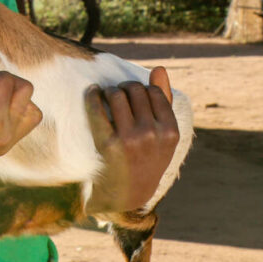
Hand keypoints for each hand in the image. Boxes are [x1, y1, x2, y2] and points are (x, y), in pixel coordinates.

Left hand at [85, 67, 180, 212]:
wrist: (127, 193)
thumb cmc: (147, 158)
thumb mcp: (164, 135)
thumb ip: (164, 101)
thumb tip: (160, 68)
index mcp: (171, 131)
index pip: (152, 91)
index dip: (140, 89)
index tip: (132, 96)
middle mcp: (153, 134)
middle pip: (133, 89)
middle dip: (123, 88)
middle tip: (117, 95)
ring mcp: (130, 139)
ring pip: (116, 94)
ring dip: (108, 91)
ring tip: (106, 97)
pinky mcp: (108, 144)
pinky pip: (96, 106)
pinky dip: (92, 95)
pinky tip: (92, 93)